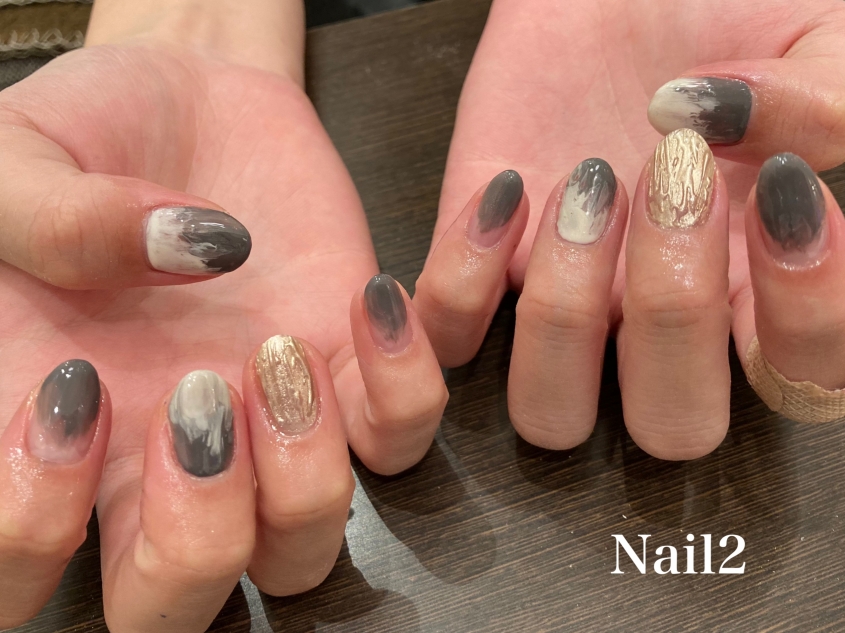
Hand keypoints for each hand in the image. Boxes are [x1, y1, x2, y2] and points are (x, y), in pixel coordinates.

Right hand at [0, 0, 445, 628]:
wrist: (189, 94)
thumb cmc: (90, 128)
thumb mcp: (19, 154)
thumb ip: (55, 218)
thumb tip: (187, 250)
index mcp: (57, 427)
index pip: (23, 576)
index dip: (34, 530)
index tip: (73, 390)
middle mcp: (161, 457)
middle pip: (176, 610)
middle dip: (198, 543)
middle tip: (197, 402)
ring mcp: (268, 425)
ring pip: (303, 553)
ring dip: (306, 478)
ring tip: (280, 350)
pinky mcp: (355, 368)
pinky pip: (405, 434)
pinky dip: (409, 383)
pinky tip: (372, 297)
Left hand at [414, 0, 844, 457]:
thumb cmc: (717, 11)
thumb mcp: (816, 33)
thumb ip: (827, 103)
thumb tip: (746, 144)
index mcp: (756, 283)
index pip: (801, 378)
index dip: (804, 310)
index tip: (779, 186)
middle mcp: (656, 317)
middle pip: (672, 431)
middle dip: (673, 319)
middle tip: (673, 183)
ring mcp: (564, 302)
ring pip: (550, 413)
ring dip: (567, 312)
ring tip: (587, 183)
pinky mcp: (479, 265)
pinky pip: (451, 335)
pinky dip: (463, 275)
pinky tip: (506, 185)